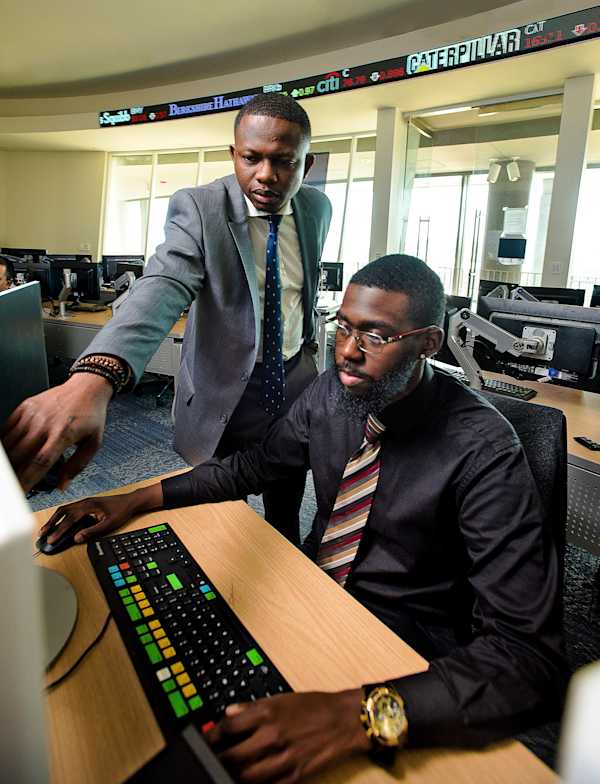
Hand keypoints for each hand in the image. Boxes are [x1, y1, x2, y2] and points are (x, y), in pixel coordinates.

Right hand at [1, 373, 112, 490]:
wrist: (87, 387)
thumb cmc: (91, 415)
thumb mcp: (94, 443)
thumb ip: (78, 466)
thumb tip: (63, 485)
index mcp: (63, 434)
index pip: (40, 462)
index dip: (28, 480)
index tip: (21, 492)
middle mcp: (45, 423)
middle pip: (20, 455)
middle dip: (14, 474)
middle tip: (13, 486)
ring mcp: (32, 414)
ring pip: (10, 443)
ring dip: (8, 460)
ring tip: (10, 472)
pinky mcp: (25, 407)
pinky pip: (7, 428)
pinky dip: (4, 443)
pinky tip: (8, 454)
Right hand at [38, 484, 162, 544]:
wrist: (130, 501)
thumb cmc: (121, 511)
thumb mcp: (108, 524)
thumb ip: (92, 531)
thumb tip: (76, 538)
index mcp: (89, 506)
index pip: (70, 519)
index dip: (59, 530)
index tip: (51, 539)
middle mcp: (84, 502)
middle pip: (62, 511)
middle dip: (51, 523)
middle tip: (42, 533)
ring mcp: (85, 502)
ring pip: (65, 509)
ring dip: (55, 519)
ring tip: (47, 529)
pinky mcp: (87, 504)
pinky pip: (70, 509)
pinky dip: (62, 516)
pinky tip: (59, 522)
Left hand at [206, 689, 368, 782]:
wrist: (345, 720)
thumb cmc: (316, 707)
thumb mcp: (283, 698)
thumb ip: (253, 706)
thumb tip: (229, 712)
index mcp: (268, 712)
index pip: (229, 726)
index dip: (213, 735)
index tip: (207, 740)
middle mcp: (273, 736)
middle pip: (233, 756)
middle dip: (218, 760)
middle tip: (210, 761)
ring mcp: (284, 759)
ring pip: (247, 777)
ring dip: (233, 776)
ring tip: (225, 773)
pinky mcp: (295, 776)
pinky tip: (249, 783)